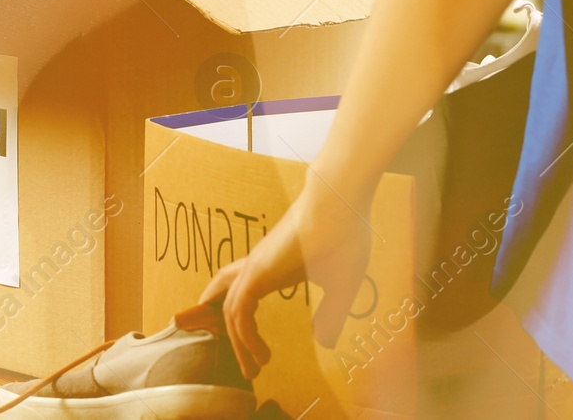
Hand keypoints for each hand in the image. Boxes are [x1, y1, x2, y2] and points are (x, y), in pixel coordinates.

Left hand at [199, 175, 375, 379]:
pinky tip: (260, 354)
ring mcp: (256, 267)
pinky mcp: (258, 271)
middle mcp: (258, 267)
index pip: (243, 294)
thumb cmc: (344, 236)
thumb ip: (332, 313)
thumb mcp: (342, 285)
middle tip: (247, 368)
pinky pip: (239, 310)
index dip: (244, 324)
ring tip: (254, 368)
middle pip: (228, 302)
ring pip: (231, 311)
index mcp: (274, 269)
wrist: (341, 203)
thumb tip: (324, 341)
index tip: (259, 352)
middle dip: (233, 338)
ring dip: (238, 344)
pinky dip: (244, 336)